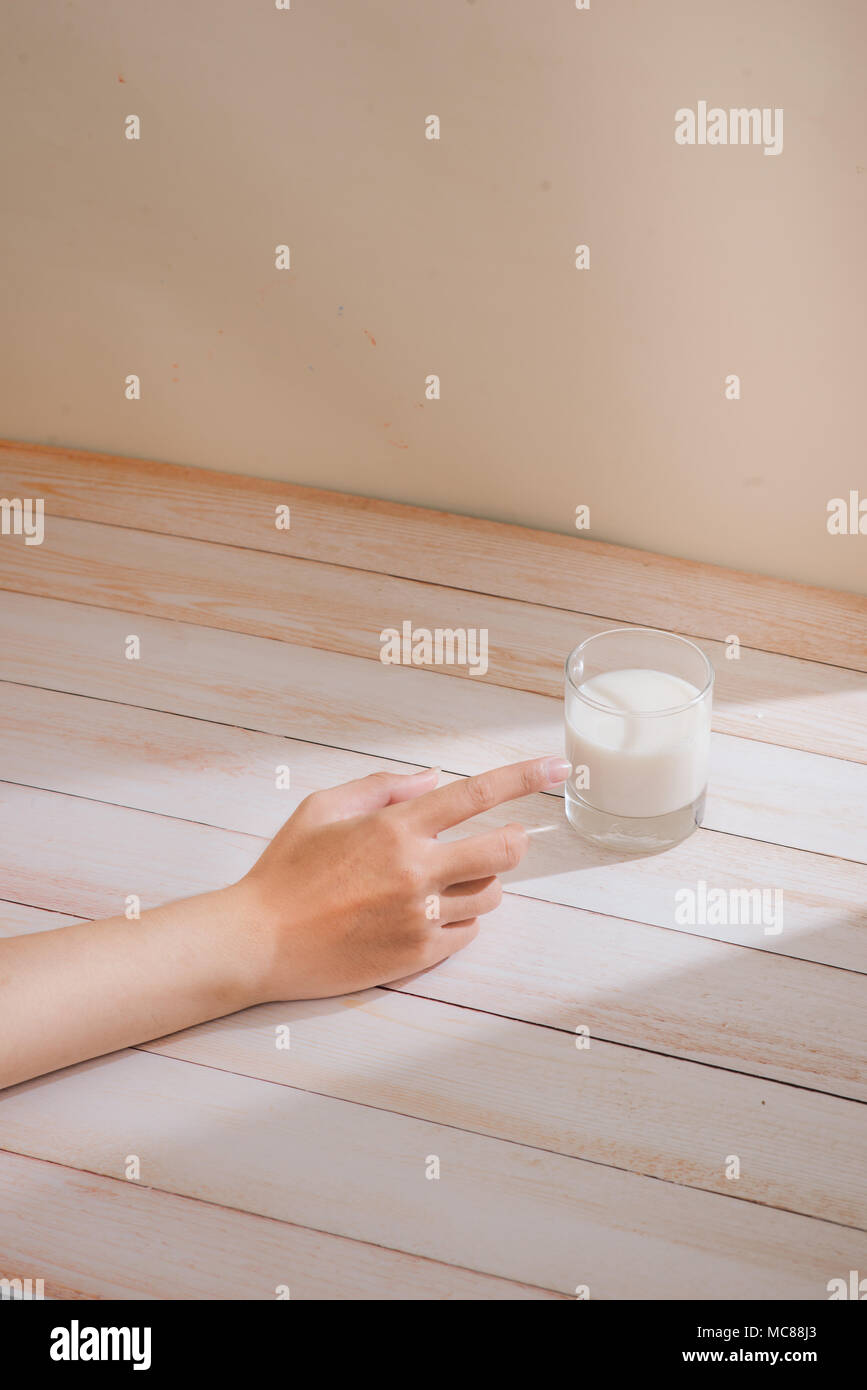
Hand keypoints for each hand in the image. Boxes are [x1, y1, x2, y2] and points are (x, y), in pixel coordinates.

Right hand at [239, 756, 570, 1000]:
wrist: (258, 942)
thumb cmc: (284, 871)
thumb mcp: (321, 808)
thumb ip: (381, 785)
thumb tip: (433, 777)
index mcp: (394, 827)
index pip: (475, 794)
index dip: (524, 776)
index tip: (557, 766)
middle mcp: (415, 871)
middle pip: (503, 850)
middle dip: (514, 840)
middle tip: (506, 837)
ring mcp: (419, 916)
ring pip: (490, 894)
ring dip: (482, 881)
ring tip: (448, 879)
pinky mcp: (417, 955)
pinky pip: (468, 932)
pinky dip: (460, 918)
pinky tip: (430, 912)